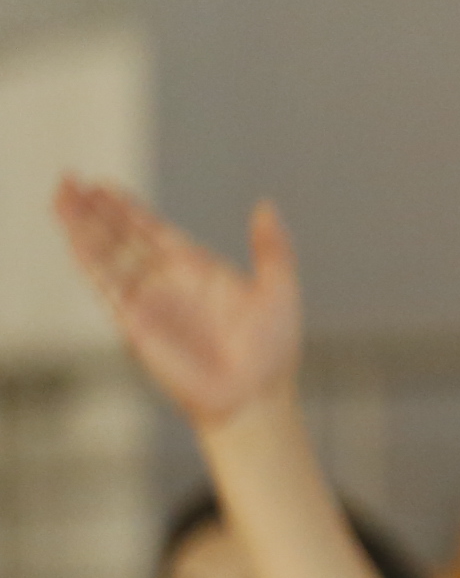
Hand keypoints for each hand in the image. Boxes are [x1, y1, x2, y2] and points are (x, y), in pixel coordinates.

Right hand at [53, 180, 301, 429]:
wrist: (255, 397)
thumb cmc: (272, 352)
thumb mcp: (279, 290)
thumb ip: (272, 248)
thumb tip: (267, 205)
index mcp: (198, 270)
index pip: (153, 231)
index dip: (128, 209)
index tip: (103, 186)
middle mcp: (167, 282)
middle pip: (122, 237)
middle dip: (95, 210)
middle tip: (71, 180)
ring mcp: (149, 301)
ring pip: (107, 254)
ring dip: (82, 226)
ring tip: (61, 194)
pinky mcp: (135, 323)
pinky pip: (106, 285)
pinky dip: (89, 259)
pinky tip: (73, 236)